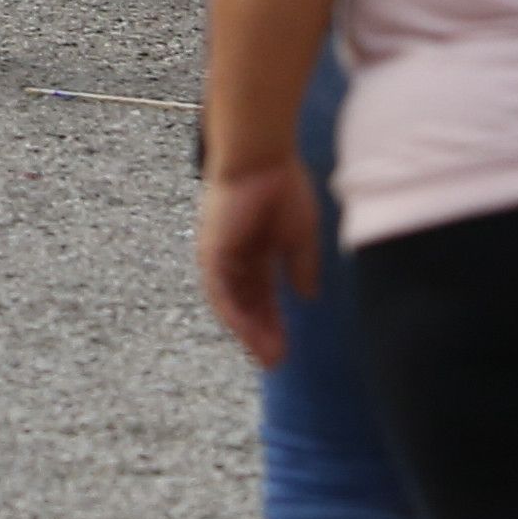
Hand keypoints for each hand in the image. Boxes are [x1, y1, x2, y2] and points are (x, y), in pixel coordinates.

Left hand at [197, 155, 324, 368]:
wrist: (261, 157)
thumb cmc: (281, 185)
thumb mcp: (299, 234)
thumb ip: (301, 266)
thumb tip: (306, 296)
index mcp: (254, 250)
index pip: (262, 295)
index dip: (274, 321)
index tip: (286, 347)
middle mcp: (234, 257)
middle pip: (247, 304)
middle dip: (262, 333)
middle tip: (276, 361)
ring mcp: (220, 255)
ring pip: (232, 304)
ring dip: (249, 331)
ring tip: (267, 357)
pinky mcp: (211, 251)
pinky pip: (220, 291)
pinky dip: (233, 314)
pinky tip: (248, 334)